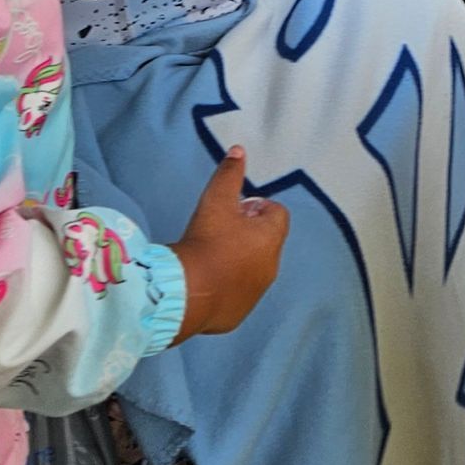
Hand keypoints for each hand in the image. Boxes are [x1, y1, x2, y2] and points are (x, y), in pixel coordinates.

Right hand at [170, 147, 288, 340]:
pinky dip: (228, 286)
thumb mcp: (216, 200)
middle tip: (219, 231)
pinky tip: (206, 281)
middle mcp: (271, 267)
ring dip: (239, 261)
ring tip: (210, 256)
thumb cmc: (206, 241)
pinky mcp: (239, 314)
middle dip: (248, 234)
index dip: (258, 208)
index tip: (235, 210)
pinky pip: (239, 294)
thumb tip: (239, 150)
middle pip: (266, 242)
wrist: (186, 293)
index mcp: (271, 238)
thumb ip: (230, 173)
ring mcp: (256, 293)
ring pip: (254, 270)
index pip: (278, 214)